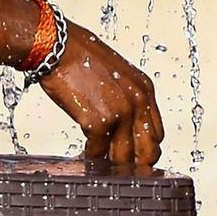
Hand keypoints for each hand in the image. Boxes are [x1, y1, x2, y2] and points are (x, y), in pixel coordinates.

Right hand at [39, 21, 164, 165]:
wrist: (59, 47)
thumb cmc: (81, 57)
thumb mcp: (117, 75)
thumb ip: (127, 99)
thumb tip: (124, 127)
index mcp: (144, 90)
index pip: (157, 133)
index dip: (145, 148)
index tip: (133, 155)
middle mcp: (137, 102)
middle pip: (148, 151)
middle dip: (135, 163)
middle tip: (119, 167)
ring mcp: (120, 113)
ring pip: (124, 158)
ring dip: (111, 164)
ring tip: (101, 164)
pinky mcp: (99, 121)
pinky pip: (98, 152)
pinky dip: (90, 156)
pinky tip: (84, 153)